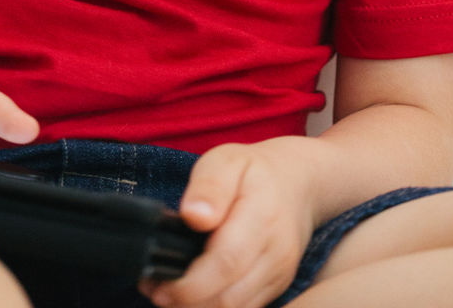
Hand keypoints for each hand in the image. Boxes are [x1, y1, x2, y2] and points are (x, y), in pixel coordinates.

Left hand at [136, 138, 316, 307]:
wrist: (297, 183)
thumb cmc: (253, 170)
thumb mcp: (227, 160)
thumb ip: (210, 186)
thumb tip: (194, 216)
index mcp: (262, 216)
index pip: (226, 262)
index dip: (190, 283)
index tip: (158, 282)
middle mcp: (276, 252)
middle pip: (229, 297)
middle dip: (186, 302)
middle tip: (154, 289)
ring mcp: (279, 274)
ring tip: (166, 292)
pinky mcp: (276, 287)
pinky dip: (214, 307)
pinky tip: (192, 294)